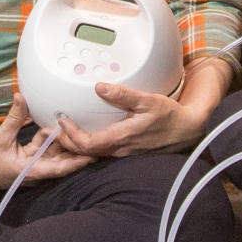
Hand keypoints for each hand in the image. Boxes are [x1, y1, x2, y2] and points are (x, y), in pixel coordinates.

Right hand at [0, 94, 92, 190]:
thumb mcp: (0, 137)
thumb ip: (14, 117)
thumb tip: (21, 97)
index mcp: (30, 170)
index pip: (59, 168)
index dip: (76, 162)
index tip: (91, 155)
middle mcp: (34, 170)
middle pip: (60, 160)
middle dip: (75, 150)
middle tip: (93, 138)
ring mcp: (31, 166)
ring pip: (52, 154)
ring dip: (63, 143)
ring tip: (79, 130)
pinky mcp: (27, 160)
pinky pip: (43, 150)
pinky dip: (49, 141)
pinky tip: (57, 129)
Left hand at [53, 83, 205, 157]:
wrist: (188, 131)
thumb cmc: (169, 116)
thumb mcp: (147, 100)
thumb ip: (123, 94)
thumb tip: (100, 86)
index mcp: (121, 138)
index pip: (87, 144)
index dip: (70, 135)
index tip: (61, 121)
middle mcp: (120, 150)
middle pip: (86, 153)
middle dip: (67, 143)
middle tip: (53, 129)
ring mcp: (124, 153)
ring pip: (93, 154)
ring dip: (76, 145)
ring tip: (64, 132)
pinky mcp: (129, 151)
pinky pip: (103, 152)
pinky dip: (89, 145)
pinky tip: (86, 135)